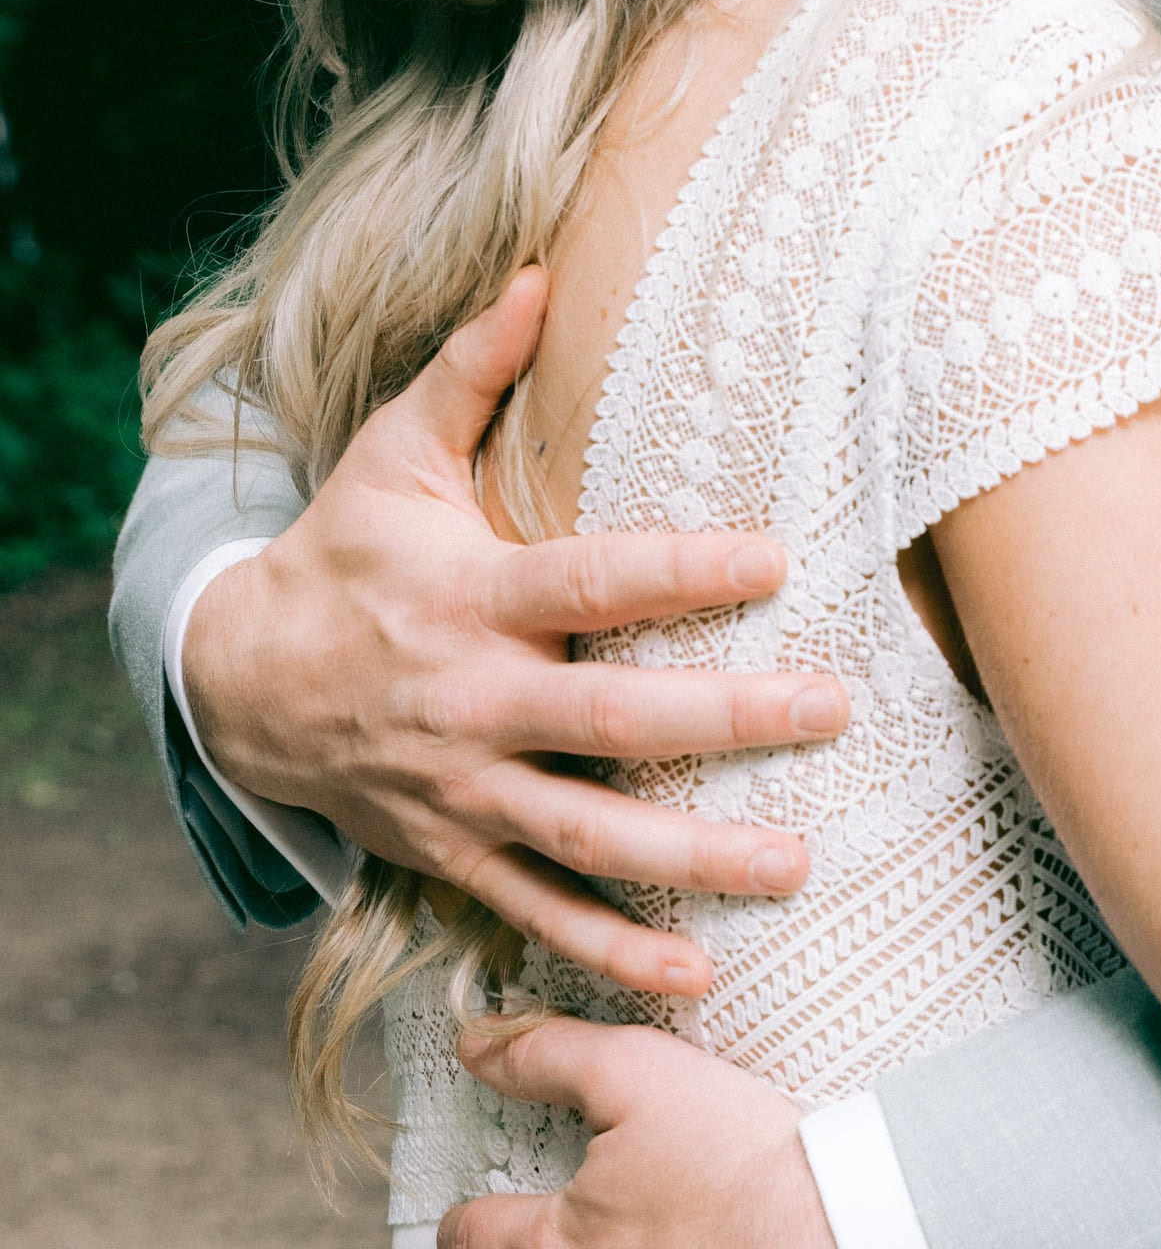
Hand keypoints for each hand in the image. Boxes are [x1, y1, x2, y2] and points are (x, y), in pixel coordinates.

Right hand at [183, 271, 848, 997]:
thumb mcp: (392, 453)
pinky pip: (539, 914)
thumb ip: (471, 369)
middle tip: (833, 709)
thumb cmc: (347, 553)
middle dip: (727, 720)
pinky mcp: (452, 853)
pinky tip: (700, 976)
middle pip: (612, 721)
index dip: (682, 573)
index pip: (592, 582)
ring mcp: (462, 790)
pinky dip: (613, 954)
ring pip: (589, 838)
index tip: (776, 559)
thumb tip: (540, 271)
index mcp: (470, 598)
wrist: (239, 684)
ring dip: (694, 859)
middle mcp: (471, 701)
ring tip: (795, 865)